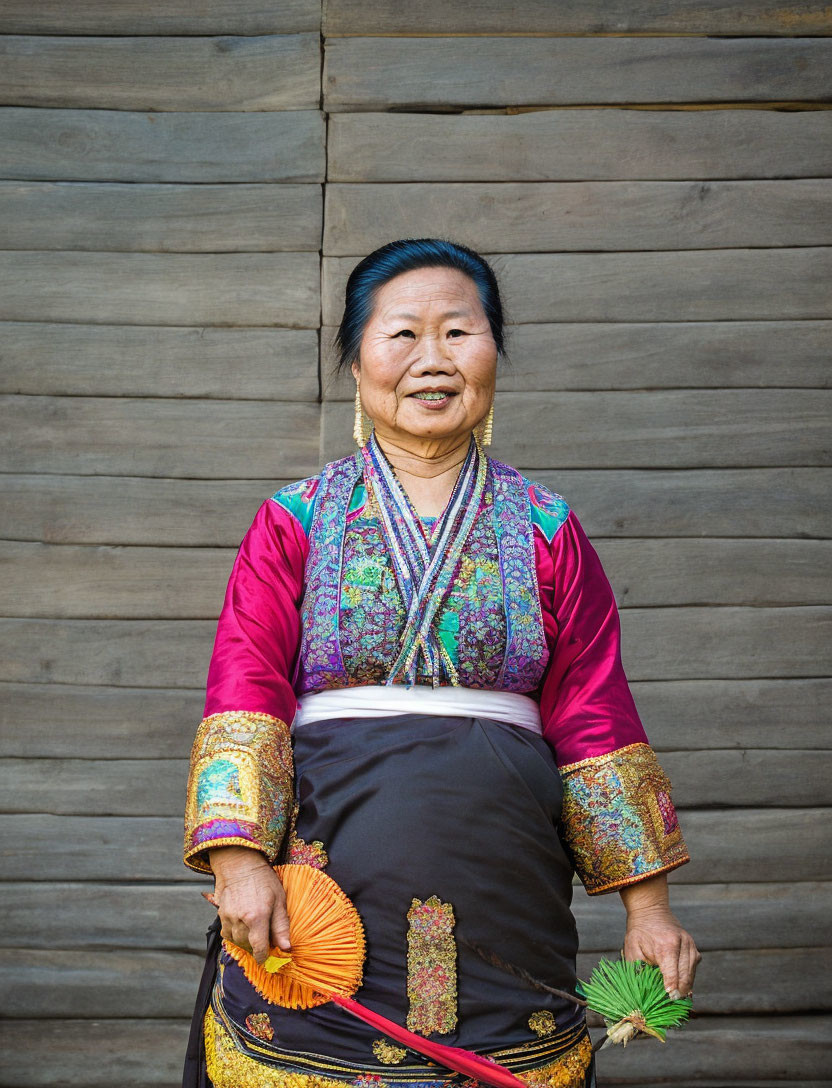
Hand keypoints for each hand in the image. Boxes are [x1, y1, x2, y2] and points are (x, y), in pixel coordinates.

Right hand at [208, 846, 290, 964]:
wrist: (240, 863)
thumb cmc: (263, 880)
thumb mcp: (279, 900)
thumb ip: (281, 926)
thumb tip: (286, 948)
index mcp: (257, 917)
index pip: (258, 948)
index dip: (263, 956)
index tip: (266, 957)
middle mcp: (240, 919)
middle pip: (246, 946)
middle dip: (255, 946)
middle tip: (264, 937)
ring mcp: (228, 917)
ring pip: (235, 941)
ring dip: (245, 941)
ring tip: (254, 930)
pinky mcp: (220, 913)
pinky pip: (226, 933)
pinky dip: (234, 934)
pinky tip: (242, 925)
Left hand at [619, 873, 700, 997]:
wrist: (650, 910)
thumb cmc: (639, 931)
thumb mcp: (632, 948)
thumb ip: (638, 968)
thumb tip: (641, 990)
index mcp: (666, 945)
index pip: (672, 974)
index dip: (671, 990)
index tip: (670, 1001)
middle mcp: (682, 944)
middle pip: (685, 976)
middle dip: (679, 993)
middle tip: (673, 1007)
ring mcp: (690, 945)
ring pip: (691, 974)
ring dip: (685, 988)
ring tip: (678, 1002)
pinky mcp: (693, 947)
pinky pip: (693, 968)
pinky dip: (688, 979)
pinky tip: (681, 989)